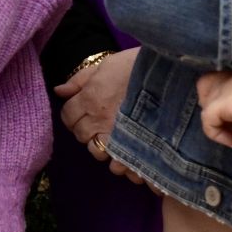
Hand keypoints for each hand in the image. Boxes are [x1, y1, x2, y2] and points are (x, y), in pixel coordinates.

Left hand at [55, 48, 143, 182]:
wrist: (172, 73)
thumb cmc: (138, 65)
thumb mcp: (106, 64)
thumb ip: (80, 80)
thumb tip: (59, 91)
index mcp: (90, 99)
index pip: (67, 117)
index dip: (73, 115)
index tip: (83, 112)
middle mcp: (100, 121)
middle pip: (81, 137)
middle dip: (87, 131)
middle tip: (100, 124)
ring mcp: (118, 138)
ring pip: (99, 155)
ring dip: (105, 149)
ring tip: (117, 139)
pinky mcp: (138, 150)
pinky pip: (123, 167)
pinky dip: (127, 164)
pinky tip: (132, 154)